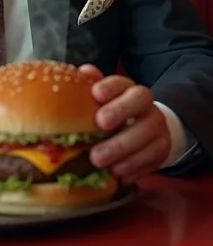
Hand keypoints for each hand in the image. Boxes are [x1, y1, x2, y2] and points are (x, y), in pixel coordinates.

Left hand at [79, 65, 170, 183]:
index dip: (110, 87)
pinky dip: (133, 168)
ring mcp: (157, 128)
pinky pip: (152, 160)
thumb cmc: (115, 114)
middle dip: (120, 112)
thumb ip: (92, 86)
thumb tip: (83, 72)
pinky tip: (116, 174)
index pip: (122, 82)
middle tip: (99, 125)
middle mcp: (146, 105)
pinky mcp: (162, 151)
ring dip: (122, 149)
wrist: (147, 131)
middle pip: (140, 102)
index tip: (95, 94)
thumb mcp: (103, 101)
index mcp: (127, 89)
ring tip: (99, 160)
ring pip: (148, 135)